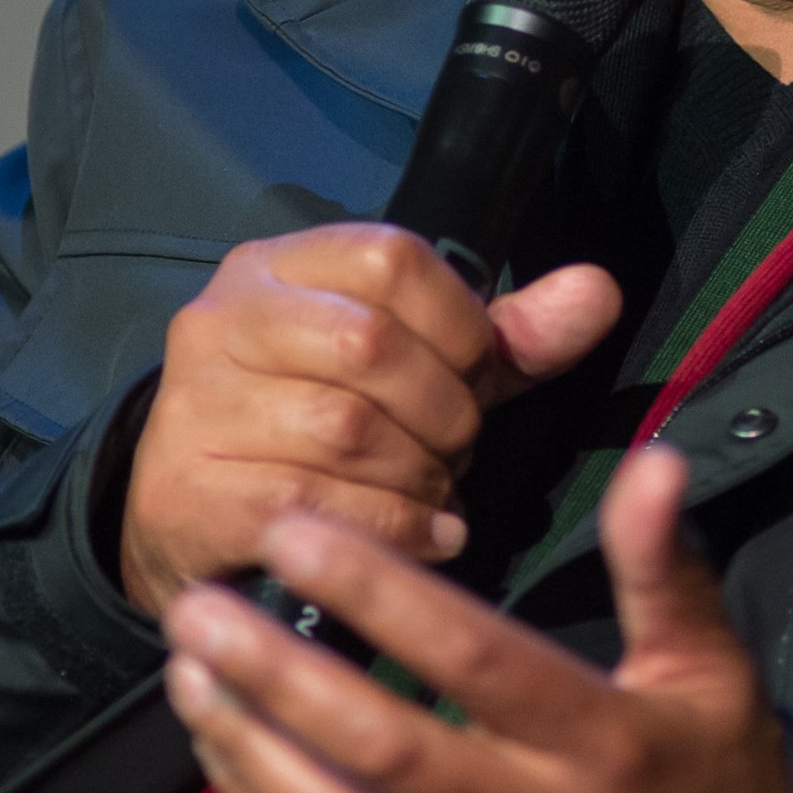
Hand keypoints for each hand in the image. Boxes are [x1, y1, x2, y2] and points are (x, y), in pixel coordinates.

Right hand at [120, 222, 622, 610]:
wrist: (192, 517)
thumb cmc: (318, 429)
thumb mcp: (417, 369)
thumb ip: (505, 336)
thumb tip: (600, 290)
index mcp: (281, 266)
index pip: (394, 258)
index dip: (460, 324)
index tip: (474, 375)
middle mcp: (225, 319)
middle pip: (371, 345)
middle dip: (443, 411)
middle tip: (455, 449)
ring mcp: (197, 405)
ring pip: (348, 430)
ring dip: (420, 475)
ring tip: (434, 492)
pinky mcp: (192, 489)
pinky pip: (318, 506)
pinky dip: (395, 527)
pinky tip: (426, 534)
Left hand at [162, 442, 791, 792]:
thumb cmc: (712, 776)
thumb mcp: (712, 674)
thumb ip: (667, 570)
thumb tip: (656, 460)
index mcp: (601, 741)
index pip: (478, 658)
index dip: (384, 596)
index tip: (295, 531)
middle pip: (388, 751)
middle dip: (284, 677)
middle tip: (201, 604)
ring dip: (253, 744)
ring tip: (188, 666)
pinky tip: (219, 735)